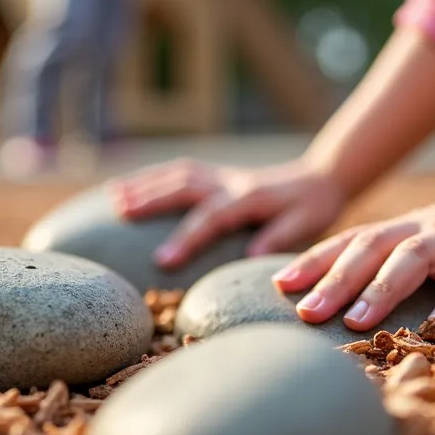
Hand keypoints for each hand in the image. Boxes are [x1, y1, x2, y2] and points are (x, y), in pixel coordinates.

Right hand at [108, 158, 347, 268]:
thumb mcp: (307, 225)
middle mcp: (231, 181)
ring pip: (178, 174)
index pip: (213, 217)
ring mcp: (222, 175)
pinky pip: (180, 172)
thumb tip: (251, 257)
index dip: (187, 237)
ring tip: (113, 198)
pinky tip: (129, 188)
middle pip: (185, 186)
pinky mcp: (217, 175)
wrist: (321, 177)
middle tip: (119, 214)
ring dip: (145, 184)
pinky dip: (153, 178)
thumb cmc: (314, 208)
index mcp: (251, 197)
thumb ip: (279, 238)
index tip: (161, 261)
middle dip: (151, 200)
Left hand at [271, 174, 434, 329]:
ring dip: (382, 287)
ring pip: (414, 256)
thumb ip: (387, 267)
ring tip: (357, 321)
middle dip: (336, 280)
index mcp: (400, 231)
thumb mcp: (421, 246)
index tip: (278, 285)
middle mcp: (421, 229)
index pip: (350, 242)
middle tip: (306, 312)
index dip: (314, 260)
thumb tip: (339, 305)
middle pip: (371, 248)